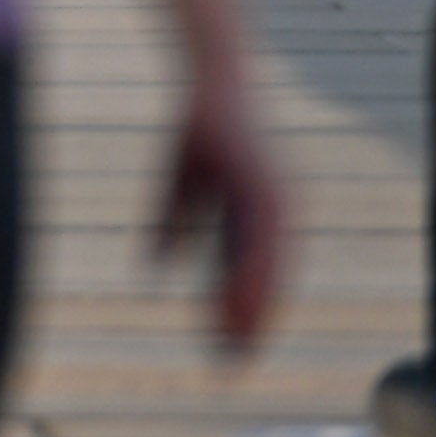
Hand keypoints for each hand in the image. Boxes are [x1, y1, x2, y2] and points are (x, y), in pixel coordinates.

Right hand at [151, 60, 288, 350]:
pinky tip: (237, 296)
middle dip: (252, 320)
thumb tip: (153, 266)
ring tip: (234, 340)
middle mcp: (282, 211)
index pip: (260, 271)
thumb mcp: (178, 181)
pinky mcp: (266, 189)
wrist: (214, 77)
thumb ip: (169, 223)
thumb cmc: (199, 125)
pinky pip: (259, 242)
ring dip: (254, 306)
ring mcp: (279, 201)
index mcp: (265, 211)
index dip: (246, 308)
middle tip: (233, 360)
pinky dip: (250, 273)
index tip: (230, 345)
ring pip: (269, 266)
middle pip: (270, 277)